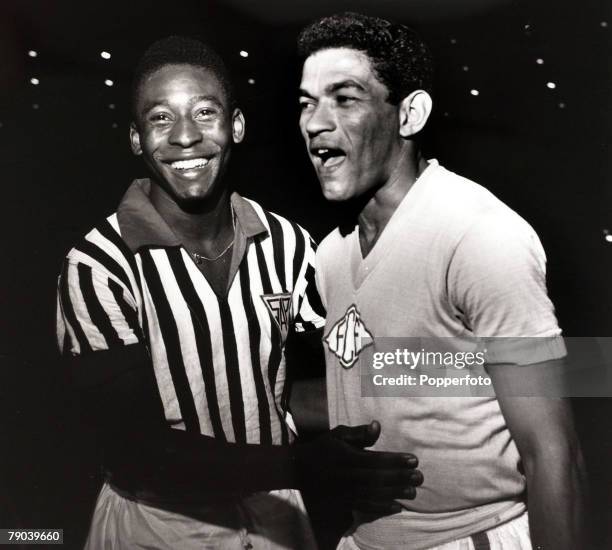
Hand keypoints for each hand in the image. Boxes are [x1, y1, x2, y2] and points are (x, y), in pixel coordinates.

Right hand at [293, 420, 422, 513]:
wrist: (299, 470)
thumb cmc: (323, 449)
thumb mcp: (338, 435)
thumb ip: (358, 433)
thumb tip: (377, 425)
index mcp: (347, 457)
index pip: (376, 460)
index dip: (396, 461)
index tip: (414, 460)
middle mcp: (348, 476)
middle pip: (379, 479)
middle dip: (401, 478)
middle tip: (420, 478)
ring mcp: (346, 492)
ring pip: (375, 494)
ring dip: (395, 493)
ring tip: (413, 492)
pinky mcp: (344, 502)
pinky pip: (365, 507)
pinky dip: (381, 508)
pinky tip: (396, 507)